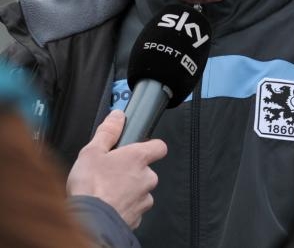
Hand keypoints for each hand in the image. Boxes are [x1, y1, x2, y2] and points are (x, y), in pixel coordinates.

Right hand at [67, 109, 166, 228]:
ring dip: (129, 190)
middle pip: (148, 170)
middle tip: (113, 172)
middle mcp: (146, 178)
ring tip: (108, 190)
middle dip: (133, 171)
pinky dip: (125, 206)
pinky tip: (109, 205)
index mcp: (138, 158)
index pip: (159, 146)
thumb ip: (108, 131)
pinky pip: (135, 208)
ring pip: (141, 190)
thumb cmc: (90, 188)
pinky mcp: (137, 218)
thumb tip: (117, 116)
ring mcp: (143, 200)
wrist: (88, 224)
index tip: (140, 146)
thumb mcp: (93, 151)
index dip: (151, 145)